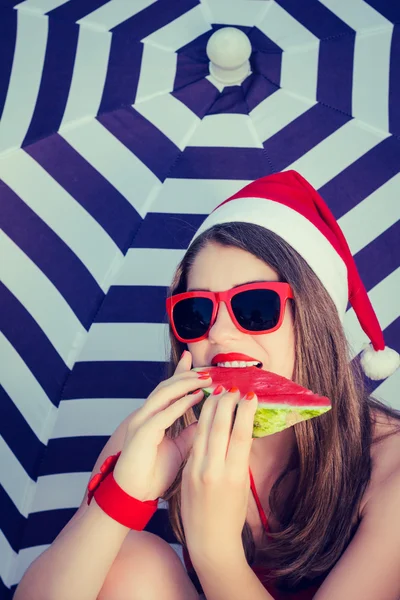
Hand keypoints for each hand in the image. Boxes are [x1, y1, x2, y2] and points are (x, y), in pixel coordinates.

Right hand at [112, 351, 210, 500]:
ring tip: (205, 380)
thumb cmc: (153, 473)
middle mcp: (144, 414)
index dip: (181, 373)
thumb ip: (189, 434)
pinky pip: (163, 414)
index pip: (168, 389)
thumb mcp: (178, 449)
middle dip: (187, 375)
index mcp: (152, 417)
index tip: (195, 361)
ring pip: (163, 393)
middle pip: (166, 386)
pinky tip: (196, 398)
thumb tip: (206, 421)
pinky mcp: (142, 433)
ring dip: (185, 384)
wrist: (134, 495)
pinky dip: (180, 404)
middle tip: (207, 371)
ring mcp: (141, 422)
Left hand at [181, 384, 257, 565]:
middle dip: (227, 403)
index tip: (250, 395)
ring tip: (218, 391)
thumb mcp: (243, 484)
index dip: (245, 412)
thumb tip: (239, 429)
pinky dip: (201, 424)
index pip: (240, 435)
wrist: (209, 540)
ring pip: (204, 430)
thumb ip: (238, 457)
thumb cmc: (232, 513)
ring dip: (211, 408)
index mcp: (235, 475)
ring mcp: (198, 470)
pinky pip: (195, 442)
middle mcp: (215, 470)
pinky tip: (205, 412)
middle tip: (233, 387)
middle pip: (220, 428)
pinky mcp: (187, 471)